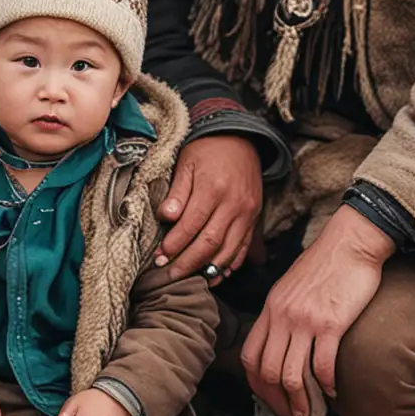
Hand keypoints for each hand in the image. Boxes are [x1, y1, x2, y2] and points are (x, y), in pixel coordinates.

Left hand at [156, 134, 263, 281]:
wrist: (240, 137)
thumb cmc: (207, 149)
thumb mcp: (186, 162)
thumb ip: (177, 192)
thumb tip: (166, 218)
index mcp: (213, 188)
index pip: (191, 225)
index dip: (174, 245)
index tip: (160, 258)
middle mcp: (233, 204)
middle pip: (210, 243)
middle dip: (188, 263)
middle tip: (169, 274)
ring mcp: (247, 213)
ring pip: (229, 250)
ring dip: (209, 269)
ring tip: (190, 278)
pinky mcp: (255, 218)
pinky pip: (243, 247)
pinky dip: (230, 264)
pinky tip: (216, 274)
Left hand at [241, 204, 395, 415]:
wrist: (350, 243)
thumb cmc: (325, 265)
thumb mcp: (291, 288)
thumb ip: (282, 315)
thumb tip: (283, 344)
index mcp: (270, 309)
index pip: (250, 357)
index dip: (257, 387)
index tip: (272, 403)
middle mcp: (281, 317)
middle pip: (267, 372)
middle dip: (278, 404)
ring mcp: (304, 321)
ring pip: (291, 376)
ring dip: (300, 404)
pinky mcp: (330, 324)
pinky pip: (322, 365)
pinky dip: (326, 386)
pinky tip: (332, 392)